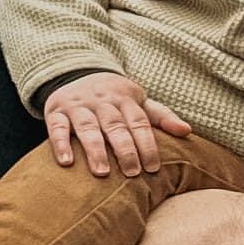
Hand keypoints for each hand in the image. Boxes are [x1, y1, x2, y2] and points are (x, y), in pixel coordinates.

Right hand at [41, 71, 191, 177]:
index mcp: (125, 99)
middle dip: (124, 149)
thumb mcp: (138, 101)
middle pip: (115, 125)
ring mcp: (77, 105)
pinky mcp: (56, 110)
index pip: (138, 122)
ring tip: (102, 173)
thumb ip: (161, 116)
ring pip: (87, 126)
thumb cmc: (113, 97)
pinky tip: (66, 162)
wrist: (76, 72)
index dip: (147, 144)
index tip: (153, 167)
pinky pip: (56, 127)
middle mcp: (101, 101)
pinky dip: (60, 143)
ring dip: (94, 149)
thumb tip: (187, 131)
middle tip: (132, 173)